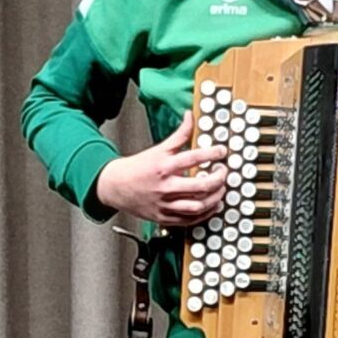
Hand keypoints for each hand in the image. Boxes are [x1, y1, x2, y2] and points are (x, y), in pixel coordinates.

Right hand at [92, 115, 227, 228]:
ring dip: (215, 198)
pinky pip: (189, 220)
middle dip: (219, 179)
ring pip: (198, 206)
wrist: (114, 186)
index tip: (221, 152)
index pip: (194, 158)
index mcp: (163, 167)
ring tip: (220, 190)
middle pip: (201, 186)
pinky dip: (204, 214)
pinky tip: (210, 206)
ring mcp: (164, 204)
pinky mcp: (163, 217)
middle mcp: (165, 187)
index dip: (212, 154)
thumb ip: (178, 135)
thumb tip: (190, 116)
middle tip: (223, 172)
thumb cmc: (137, 168)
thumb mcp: (158, 149)